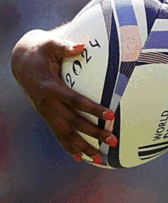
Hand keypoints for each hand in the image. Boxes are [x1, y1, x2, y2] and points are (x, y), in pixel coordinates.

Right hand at [11, 28, 114, 163]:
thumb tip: (81, 45)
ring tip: (100, 158)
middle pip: (72, 122)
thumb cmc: (40, 50)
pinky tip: (81, 158)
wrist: (20, 61)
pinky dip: (69, 147)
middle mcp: (47, 103)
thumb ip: (64, 46)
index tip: (110, 115)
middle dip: (93, 133)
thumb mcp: (49, 43)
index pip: (74, 100)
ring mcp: (45, 112)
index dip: (92, 108)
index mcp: (50, 87)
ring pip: (65, 133)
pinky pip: (58, 134)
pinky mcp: (46, 115)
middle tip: (113, 140)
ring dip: (83, 147)